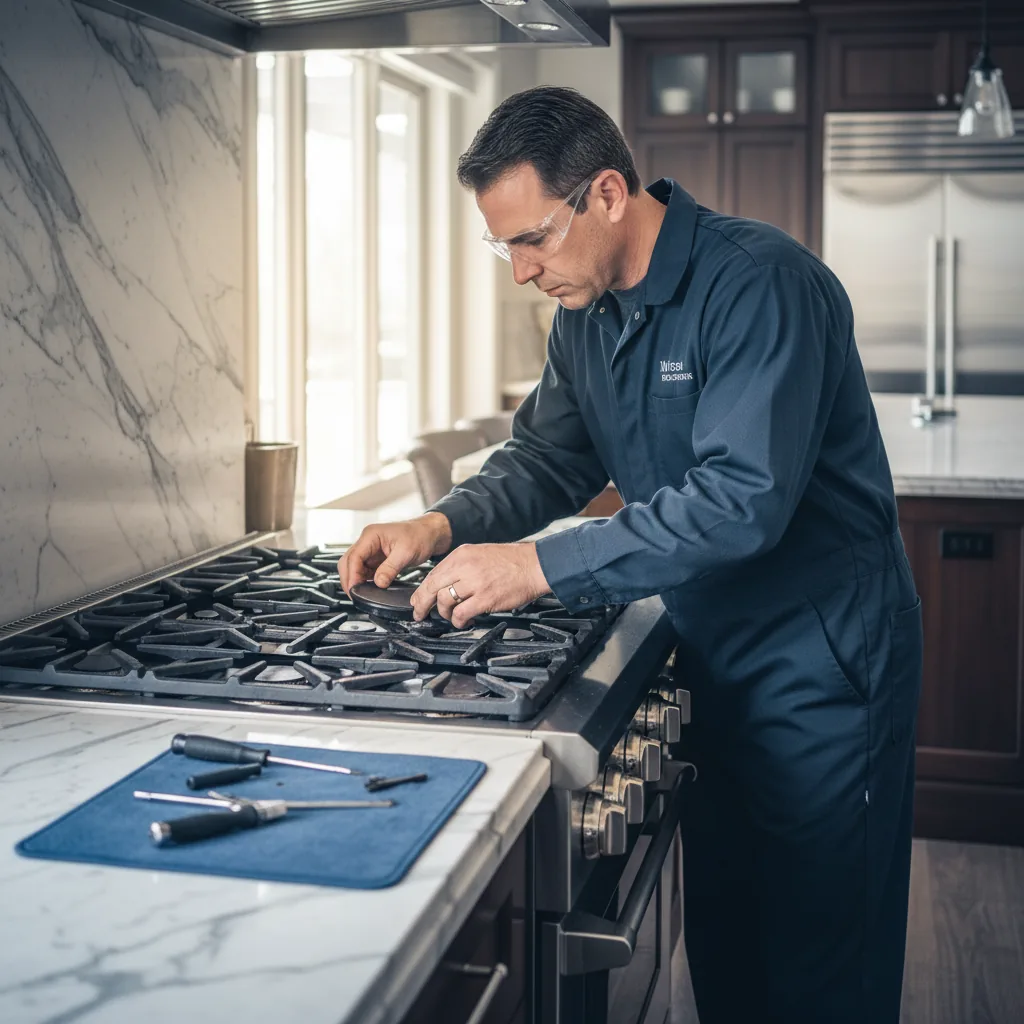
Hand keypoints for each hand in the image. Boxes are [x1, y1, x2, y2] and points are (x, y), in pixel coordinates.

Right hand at [338, 512, 452, 594]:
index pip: (354, 557)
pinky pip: (364, 570)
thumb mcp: (406, 553)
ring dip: (355, 580)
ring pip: (354, 567)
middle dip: (349, 579)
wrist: (430, 533)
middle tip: (354, 595)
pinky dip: (363, 580)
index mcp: (371, 535)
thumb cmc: (420, 535)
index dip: (352, 575)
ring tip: (360, 594)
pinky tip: (368, 588)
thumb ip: (390, 568)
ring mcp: (371, 549)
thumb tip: (378, 583)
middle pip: (348, 562)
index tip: (354, 589)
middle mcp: (368, 541)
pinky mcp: (376, 558)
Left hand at [410, 542, 550, 628]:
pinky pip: (461, 614)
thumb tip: (444, 584)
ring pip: (444, 602)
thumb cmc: (512, 561)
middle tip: (421, 614)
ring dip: (445, 614)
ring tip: (452, 617)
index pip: (432, 574)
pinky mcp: (485, 598)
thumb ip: (461, 566)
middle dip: (423, 604)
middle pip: (432, 588)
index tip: (418, 601)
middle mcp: (464, 566)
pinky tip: (463, 622)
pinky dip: (458, 621)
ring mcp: (474, 582)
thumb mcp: (480, 554)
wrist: (534, 565)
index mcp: (462, 554)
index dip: (422, 591)